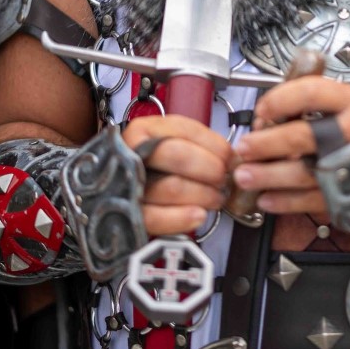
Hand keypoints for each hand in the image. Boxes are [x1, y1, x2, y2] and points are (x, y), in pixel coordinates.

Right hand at [123, 114, 230, 235]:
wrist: (117, 194)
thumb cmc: (153, 167)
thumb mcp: (170, 145)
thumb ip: (197, 146)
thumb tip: (232, 158)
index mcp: (144, 130)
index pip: (185, 130)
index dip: (214, 144)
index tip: (231, 158)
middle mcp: (131, 152)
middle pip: (177, 155)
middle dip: (210, 168)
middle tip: (224, 180)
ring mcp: (126, 184)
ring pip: (171, 187)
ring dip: (203, 194)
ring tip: (216, 199)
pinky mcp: (125, 215)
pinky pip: (156, 218)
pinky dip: (182, 217)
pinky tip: (200, 215)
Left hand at [232, 77, 349, 214]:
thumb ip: (326, 104)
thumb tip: (277, 112)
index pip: (308, 92)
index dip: (277, 99)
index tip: (263, 109)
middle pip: (299, 136)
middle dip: (264, 143)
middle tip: (243, 147)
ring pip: (299, 173)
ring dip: (266, 175)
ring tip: (245, 175)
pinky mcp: (349, 197)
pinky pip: (308, 201)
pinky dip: (283, 202)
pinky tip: (267, 199)